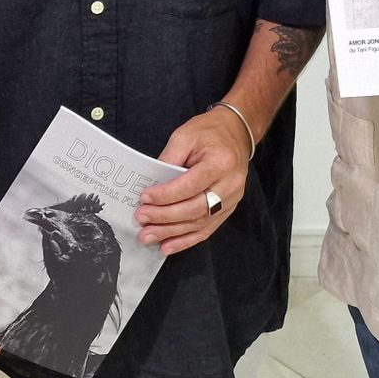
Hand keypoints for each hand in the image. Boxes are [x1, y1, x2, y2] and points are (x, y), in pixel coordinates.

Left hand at [136, 109, 250, 254]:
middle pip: (195, 208)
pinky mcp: (229, 209)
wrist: (237, 133)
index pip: (190, 185)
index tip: (144, 198)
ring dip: (172, 233)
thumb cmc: (210, 131)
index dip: (166, 195)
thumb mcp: (185, 135)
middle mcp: (230, 184)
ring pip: (199, 223)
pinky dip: (186, 240)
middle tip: (141, 218)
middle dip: (165, 216)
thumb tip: (152, 184)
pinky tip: (168, 246)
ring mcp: (232, 199)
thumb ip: (169, 158)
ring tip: (148, 236)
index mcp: (221, 162)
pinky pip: (207, 229)